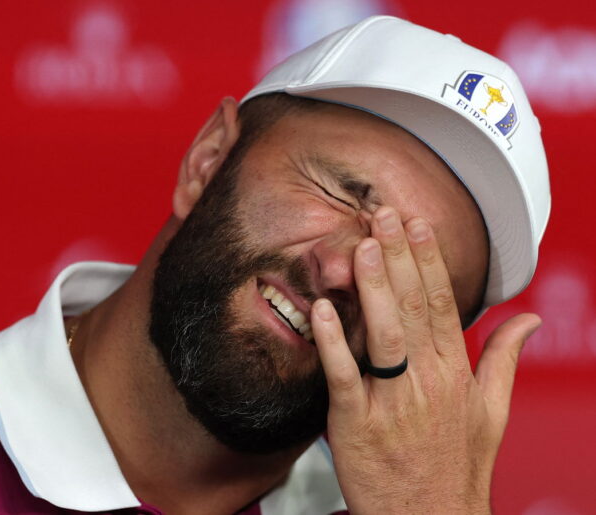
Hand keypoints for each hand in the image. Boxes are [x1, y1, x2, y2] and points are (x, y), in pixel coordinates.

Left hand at [311, 206, 540, 513]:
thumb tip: (527, 320)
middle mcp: (428, 381)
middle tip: (384, 213)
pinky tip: (326, 309)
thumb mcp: (492, 413)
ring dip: (375, 287)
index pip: (442, 303)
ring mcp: (393, 402)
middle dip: (400, 256)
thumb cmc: (455, 468)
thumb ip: (504, 361)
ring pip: (385, 334)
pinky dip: (335, 342)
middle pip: (414, 307)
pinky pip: (346, 377)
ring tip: (364, 246)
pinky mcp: (357, 423)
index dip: (428, 260)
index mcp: (455, 373)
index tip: (417, 223)